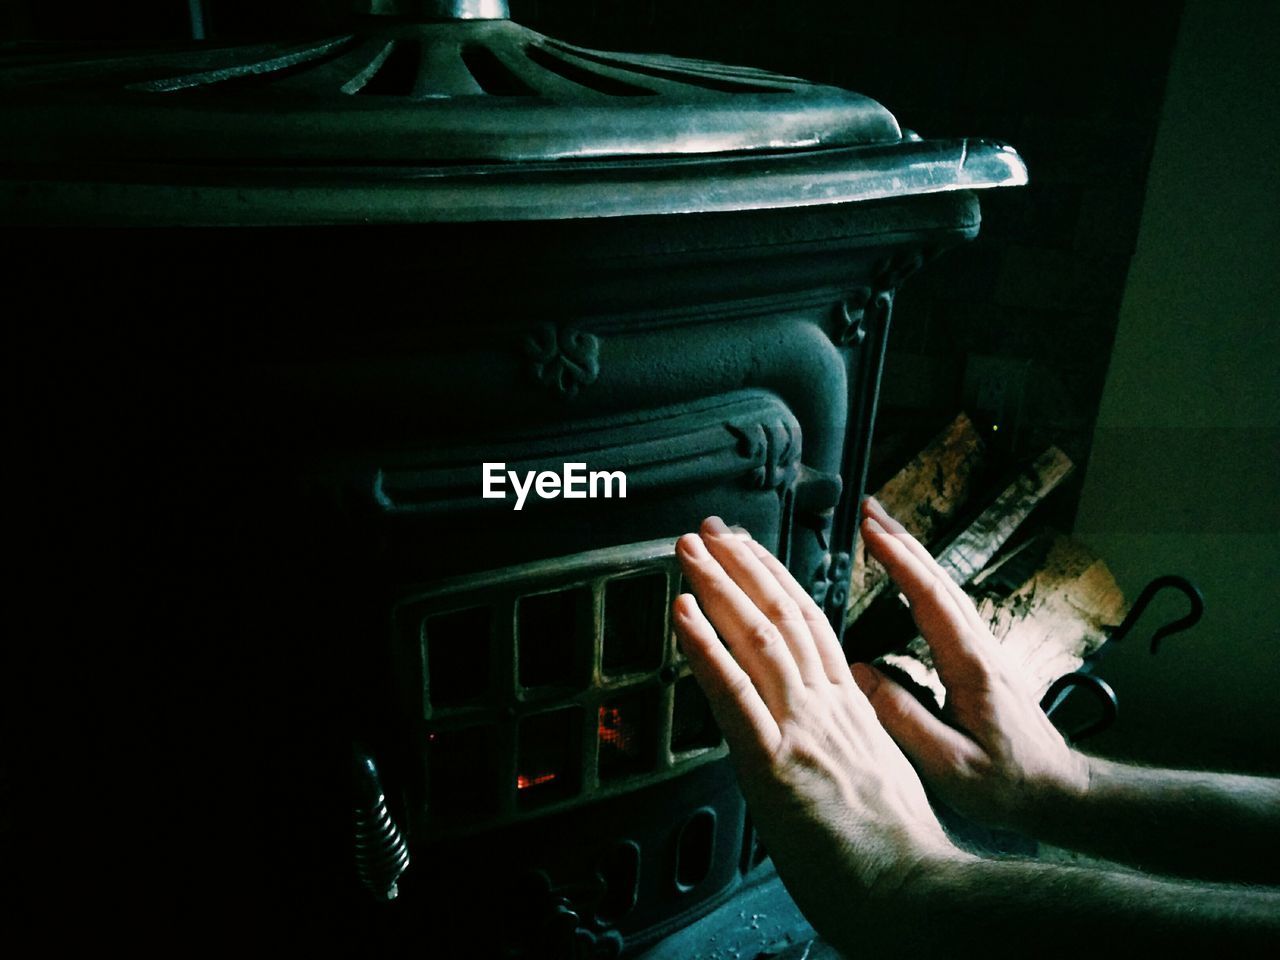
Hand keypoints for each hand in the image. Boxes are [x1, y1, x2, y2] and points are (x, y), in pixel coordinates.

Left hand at [672, 517, 963, 937]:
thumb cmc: (899, 853)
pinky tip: (681, 613)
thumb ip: (852, 740)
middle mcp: (830, 706)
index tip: (752, 552)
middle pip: (783, 615)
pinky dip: (704, 647)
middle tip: (711, 530)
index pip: (811, 626)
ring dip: (717, 586)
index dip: (777, 583)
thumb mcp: (883, 776)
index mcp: (854, 709)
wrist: (916, 894)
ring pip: (758, 638)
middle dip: (743, 565)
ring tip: (690, 550)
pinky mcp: (775, 763)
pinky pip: (733, 693)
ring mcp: (803, 729)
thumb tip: (830, 727)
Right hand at [853, 498, 1090, 833]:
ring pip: (946, 587)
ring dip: (913, 554)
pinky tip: (910, 578)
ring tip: (882, 531)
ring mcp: (985, 651)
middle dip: (902, 539)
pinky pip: (948, 605)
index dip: (897, 560)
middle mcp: (981, 648)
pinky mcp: (983, 661)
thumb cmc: (1009, 785)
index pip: (929, 598)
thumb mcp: (949, 765)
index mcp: (970, 666)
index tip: (869, 530)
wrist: (1060, 793)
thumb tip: (860, 675)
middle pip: (939, 579)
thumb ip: (902, 719)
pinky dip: (924, 579)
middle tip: (868, 509)